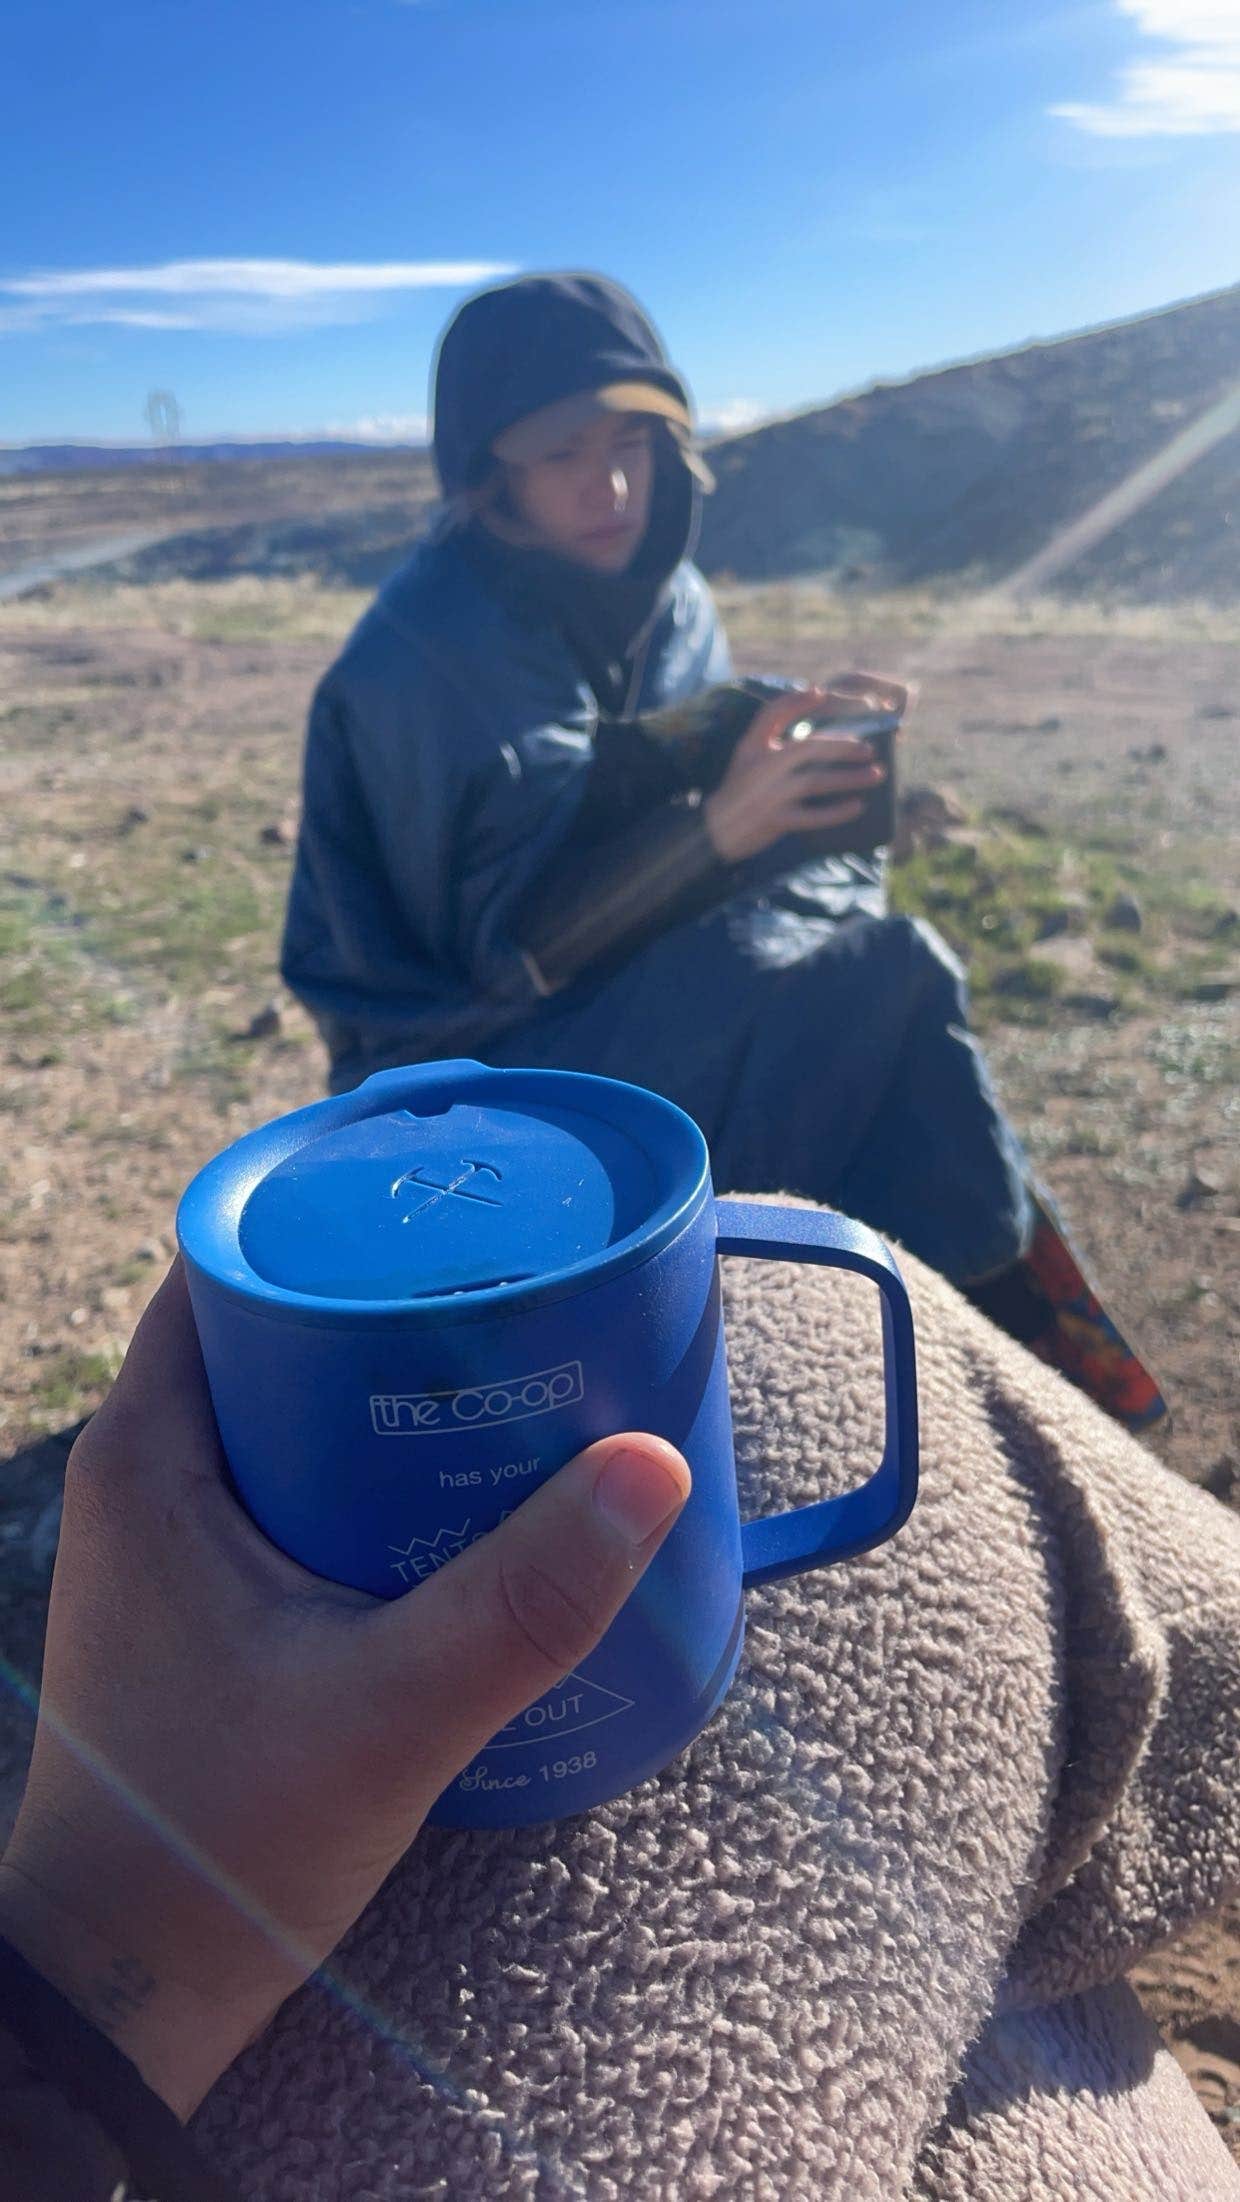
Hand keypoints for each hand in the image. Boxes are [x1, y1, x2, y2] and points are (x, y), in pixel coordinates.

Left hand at [0, 1264, 689, 2118]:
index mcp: (150, 1451)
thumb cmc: (217, 1843)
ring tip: (525, 1384)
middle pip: (281, 1326)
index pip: (233, 1261)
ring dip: (399, 1391)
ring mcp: (178, 1540)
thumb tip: (653, 1464)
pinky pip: (306, 1486)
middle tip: (525, 1294)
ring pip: (299, 1410)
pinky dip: (384, 1471)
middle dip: (399, 1301)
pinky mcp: (214, 1601)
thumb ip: (524, 1598)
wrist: (125, 1992)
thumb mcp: (391, 1710)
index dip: (341, 1212)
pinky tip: (477, 1502)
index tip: (456, 1204)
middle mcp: (150, 1473)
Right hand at [702, 684, 890, 864]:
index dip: (796, 701)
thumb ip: (770, 738)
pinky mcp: (775, 819)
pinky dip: (836, 812)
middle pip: (809, 748)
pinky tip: (857, 807)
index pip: (773, 713)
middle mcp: (761, 766)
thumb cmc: (738, 790)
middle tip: (869, 750)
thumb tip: (815, 730)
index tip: (820, 692)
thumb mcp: (746, 756)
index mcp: (752, 746)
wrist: (713, 831)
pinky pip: (812, 816)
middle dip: (843, 747)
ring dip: (849, 778)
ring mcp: (769, 794)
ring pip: (817, 781)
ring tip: (876, 775)